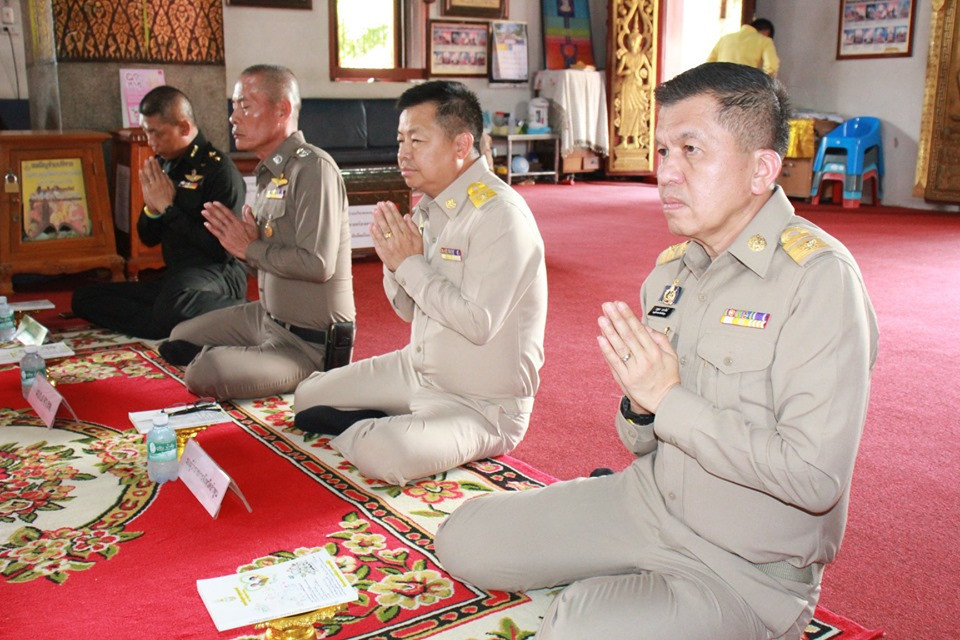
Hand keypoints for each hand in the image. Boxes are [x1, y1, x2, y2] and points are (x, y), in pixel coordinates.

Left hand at [140, 156, 175, 213]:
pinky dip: (142, 176)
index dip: (156, 165)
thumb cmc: (170, 198)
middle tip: (149, 158)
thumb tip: (165, 174)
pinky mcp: (149, 190)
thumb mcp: (172, 188)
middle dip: (151, 164)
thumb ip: (169, 180)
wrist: (166, 206)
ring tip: (145, 162)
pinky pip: (145, 182)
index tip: (154, 159)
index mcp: (164, 181)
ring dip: (147, 168)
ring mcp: (153, 186)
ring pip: (149, 175)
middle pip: (154, 171)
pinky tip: (140, 171)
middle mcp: (158, 182)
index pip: (159, 171)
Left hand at [202, 201, 258, 258]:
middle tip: (206, 204)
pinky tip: (206, 224)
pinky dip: (211, 228)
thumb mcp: (253, 225)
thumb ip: (248, 215)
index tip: (215, 203)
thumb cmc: (252, 239)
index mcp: (237, 222)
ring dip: (210, 217)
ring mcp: (227, 233)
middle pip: (220, 216)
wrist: (251, 250)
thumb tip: (246, 207)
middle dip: (213, 210)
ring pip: (217, 223)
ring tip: (204, 212)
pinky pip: (216, 233)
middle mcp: (231, 226)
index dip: (220, 207)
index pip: (227, 212)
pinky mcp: (224, 240)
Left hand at [370, 200, 421, 271]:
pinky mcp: (384, 251)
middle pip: (390, 222)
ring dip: (378, 219)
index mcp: (406, 235)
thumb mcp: (419, 239)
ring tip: (375, 211)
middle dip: (384, 212)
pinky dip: (374, 233)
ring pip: (383, 229)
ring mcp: (390, 245)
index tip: (389, 203)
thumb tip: (406, 216)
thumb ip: (413, 226)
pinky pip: (378, 240)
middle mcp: (398, 238)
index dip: (393, 210)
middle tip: (380, 204)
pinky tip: (371, 226)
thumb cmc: (414, 254)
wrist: (410, 269)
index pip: (398, 219)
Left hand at [597, 300, 679, 414]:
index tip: (619, 304)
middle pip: (628, 336)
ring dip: (609, 332)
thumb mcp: (671, 356)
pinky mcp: (626, 379)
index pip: (639, 330)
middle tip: (607, 306)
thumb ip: (660, 339)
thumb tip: (645, 326)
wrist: (665, 401)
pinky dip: (607, 350)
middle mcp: (645, 359)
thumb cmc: (668, 377)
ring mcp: (634, 370)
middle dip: (617, 319)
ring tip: (601, 318)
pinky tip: (600, 338)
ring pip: (620, 348)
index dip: (628, 316)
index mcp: (655, 352)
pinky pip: (615, 362)